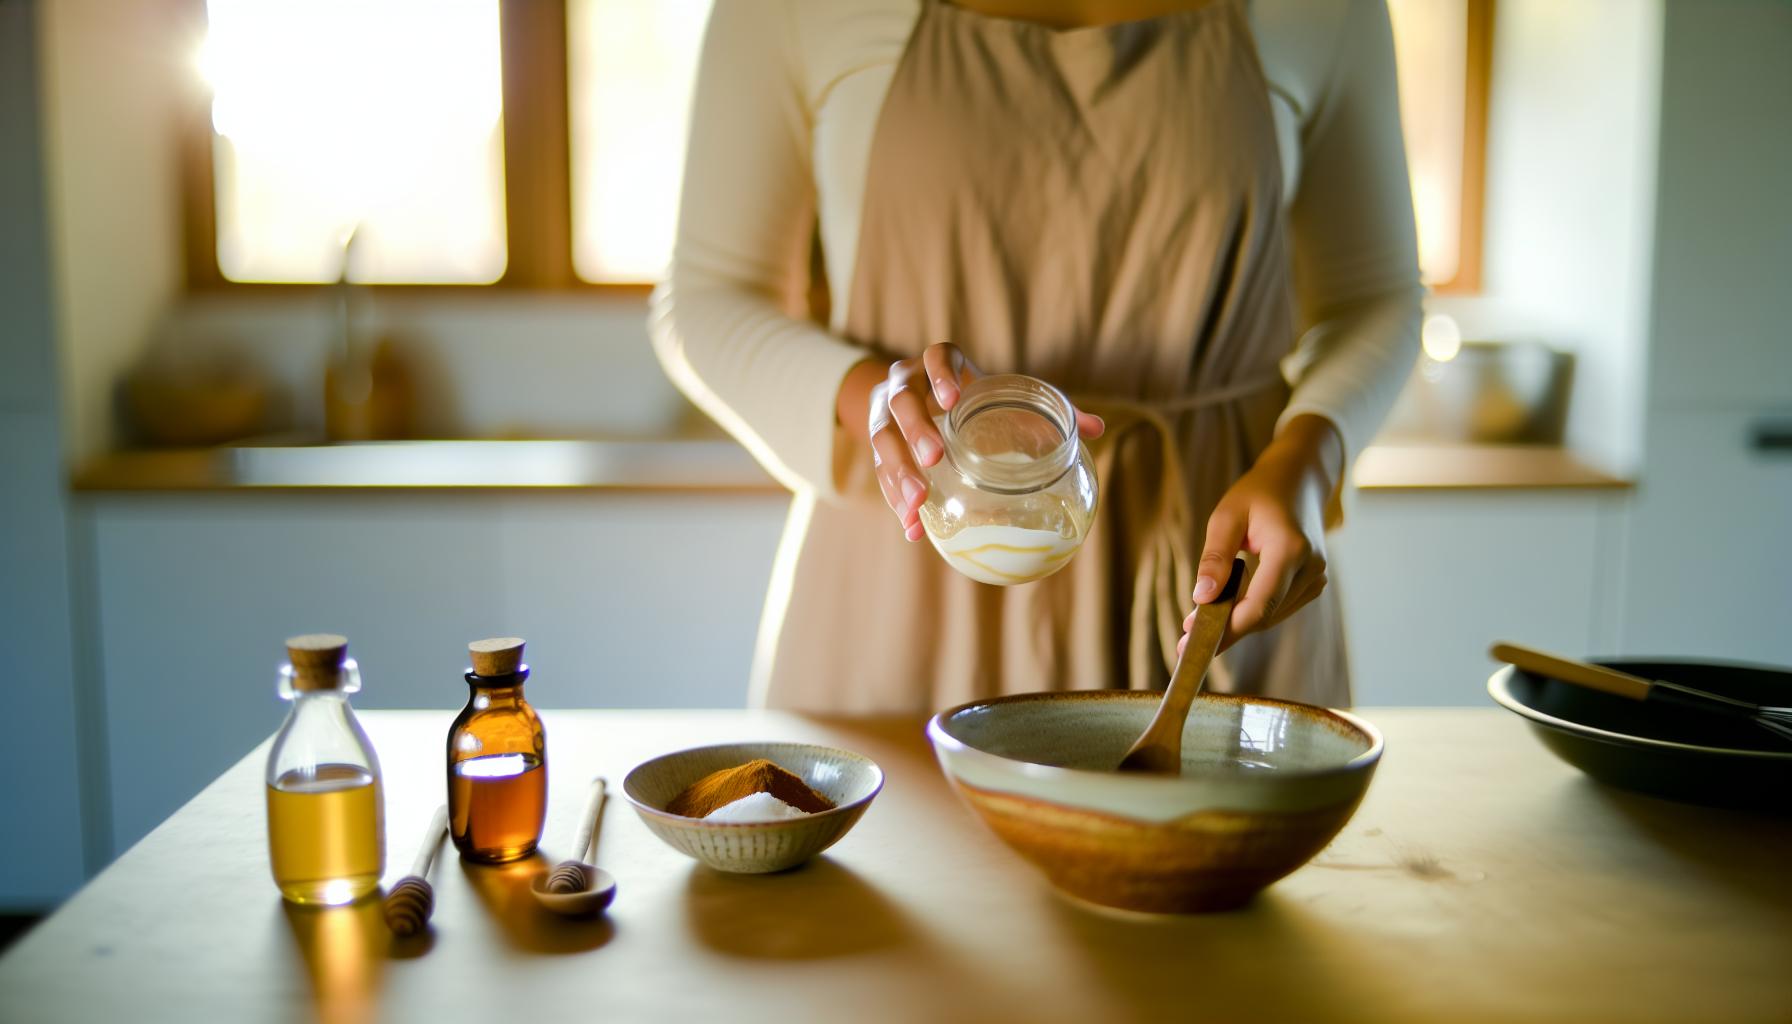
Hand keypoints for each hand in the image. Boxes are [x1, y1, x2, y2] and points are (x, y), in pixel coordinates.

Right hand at [840, 343, 1103, 541]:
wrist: (915, 399)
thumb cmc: (971, 397)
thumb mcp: (1000, 396)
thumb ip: (1042, 411)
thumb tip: (1096, 428)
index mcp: (937, 364)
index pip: (936, 357)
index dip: (940, 374)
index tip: (953, 399)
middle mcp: (904, 384)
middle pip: (902, 403)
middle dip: (915, 431)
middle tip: (934, 459)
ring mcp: (884, 415)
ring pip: (882, 440)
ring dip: (898, 473)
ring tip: (918, 504)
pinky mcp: (878, 447)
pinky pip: (880, 473)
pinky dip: (894, 501)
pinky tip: (913, 528)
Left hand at [1178, 415, 1342, 654]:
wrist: (1299, 479)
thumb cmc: (1259, 492)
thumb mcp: (1226, 516)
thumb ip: (1214, 558)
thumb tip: (1201, 598)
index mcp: (1290, 548)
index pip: (1260, 604)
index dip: (1228, 628)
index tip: (1193, 640)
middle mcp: (1310, 567)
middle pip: (1264, 615)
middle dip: (1226, 629)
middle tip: (1184, 636)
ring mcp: (1316, 577)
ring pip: (1271, 616)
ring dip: (1237, 621)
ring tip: (1201, 620)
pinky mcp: (1312, 582)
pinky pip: (1278, 607)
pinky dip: (1252, 610)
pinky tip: (1230, 604)